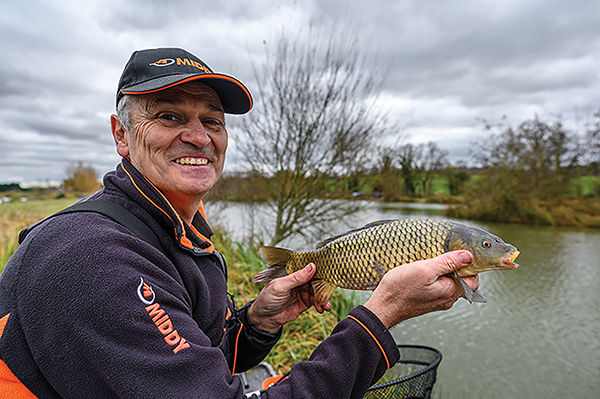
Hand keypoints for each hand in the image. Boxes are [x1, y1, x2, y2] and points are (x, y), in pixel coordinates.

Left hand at [248, 263, 331, 332]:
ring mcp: (302, 292)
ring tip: (325, 305)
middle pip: (315, 281)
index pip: (308, 269)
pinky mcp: (304, 303)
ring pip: (317, 292)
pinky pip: (316, 302)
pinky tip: (323, 308)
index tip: (328, 274)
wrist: (264, 319)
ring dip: (323, 298)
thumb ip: (296, 278)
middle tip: (329, 292)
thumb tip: (312, 266)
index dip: (318, 271)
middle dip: (323, 287)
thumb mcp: (280, 286)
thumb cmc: (267, 299)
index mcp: (292, 274)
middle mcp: (299, 282)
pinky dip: (321, 305)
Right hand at [364, 250, 478, 328]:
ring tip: (428, 263)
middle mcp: (446, 299)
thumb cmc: (401, 289)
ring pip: (449, 283)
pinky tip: (421, 272)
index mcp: (451, 292)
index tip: (457, 254)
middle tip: (440, 256)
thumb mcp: (425, 269)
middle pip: (462, 281)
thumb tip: (468, 256)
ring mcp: (436, 301)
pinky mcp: (426, 300)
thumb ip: (448, 262)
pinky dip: (433, 278)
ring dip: (442, 272)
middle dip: (455, 267)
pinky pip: (437, 287)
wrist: (383, 306)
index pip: (474, 280)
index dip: (469, 265)